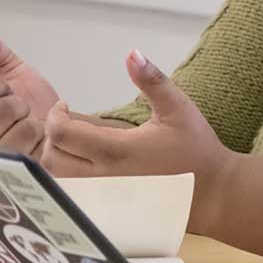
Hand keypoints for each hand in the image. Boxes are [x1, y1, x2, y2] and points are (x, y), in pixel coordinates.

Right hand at [0, 31, 61, 153]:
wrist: (60, 126)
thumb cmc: (33, 103)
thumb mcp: (14, 73)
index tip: (6, 87)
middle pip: (0, 110)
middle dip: (19, 103)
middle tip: (21, 109)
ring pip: (18, 129)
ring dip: (31, 120)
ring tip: (28, 123)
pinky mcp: (16, 168)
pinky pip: (33, 145)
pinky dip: (42, 135)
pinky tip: (38, 138)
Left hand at [41, 49, 238, 234]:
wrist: (212, 190)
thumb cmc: (195, 148)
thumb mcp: (178, 108)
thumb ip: (152, 81)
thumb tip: (132, 53)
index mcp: (118, 150)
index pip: (62, 134)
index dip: (54, 116)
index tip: (65, 107)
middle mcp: (105, 177)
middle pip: (51, 159)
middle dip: (50, 137)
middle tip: (66, 124)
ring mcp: (105, 197)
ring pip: (58, 180)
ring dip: (57, 159)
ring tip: (73, 144)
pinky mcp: (108, 209)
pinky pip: (72, 196)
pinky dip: (67, 179)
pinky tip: (83, 165)